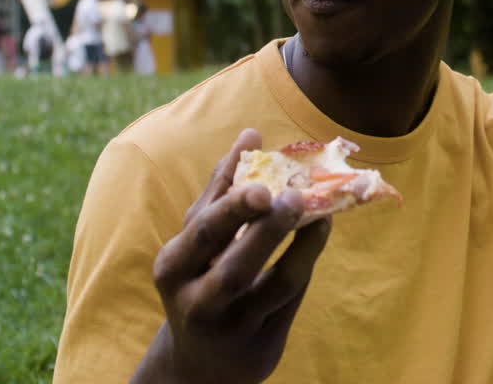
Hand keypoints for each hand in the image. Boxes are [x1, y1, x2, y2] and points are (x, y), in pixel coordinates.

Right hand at [133, 129, 330, 383]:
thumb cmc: (199, 281)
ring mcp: (233, 326)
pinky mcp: (262, 342)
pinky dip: (308, 260)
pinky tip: (320, 230)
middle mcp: (197, 301)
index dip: (233, 206)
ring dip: (301, 243)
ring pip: (274, 283)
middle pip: (234, 265)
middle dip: (266, 228)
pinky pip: (291, 296)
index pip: (202, 231)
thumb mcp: (197, 241)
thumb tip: (251, 132)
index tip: (263, 182)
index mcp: (172, 267)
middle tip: (294, 194)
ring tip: (321, 211)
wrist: (201, 363)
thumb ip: (221, 189)